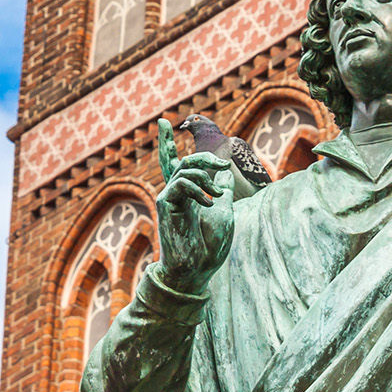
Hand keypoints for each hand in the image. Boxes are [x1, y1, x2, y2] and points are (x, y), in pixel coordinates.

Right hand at [157, 152, 234, 294]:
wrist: (198, 269)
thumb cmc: (211, 246)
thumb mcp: (224, 211)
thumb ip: (223, 190)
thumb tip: (226, 172)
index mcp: (189, 194)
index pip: (178, 164)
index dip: (167, 143)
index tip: (165, 122)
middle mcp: (176, 193)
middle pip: (180, 160)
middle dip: (201, 154)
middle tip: (223, 163)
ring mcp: (169, 198)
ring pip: (184, 169)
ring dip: (207, 178)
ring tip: (218, 197)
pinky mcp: (165, 205)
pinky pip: (180, 183)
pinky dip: (198, 189)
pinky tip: (208, 204)